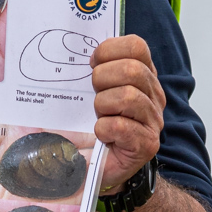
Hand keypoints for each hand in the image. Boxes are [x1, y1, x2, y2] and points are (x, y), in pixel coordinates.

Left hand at [90, 35, 164, 193]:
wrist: (93, 166)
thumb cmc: (87, 126)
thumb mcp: (86, 92)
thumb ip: (86, 71)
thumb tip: (59, 48)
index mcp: (141, 75)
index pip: (137, 46)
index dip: (109, 50)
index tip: (92, 64)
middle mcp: (152, 95)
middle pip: (132, 70)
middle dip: (102, 79)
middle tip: (93, 94)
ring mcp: (152, 120)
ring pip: (128, 96)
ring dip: (103, 105)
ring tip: (98, 116)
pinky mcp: (146, 144)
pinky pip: (121, 126)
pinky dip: (104, 129)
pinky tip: (101, 135)